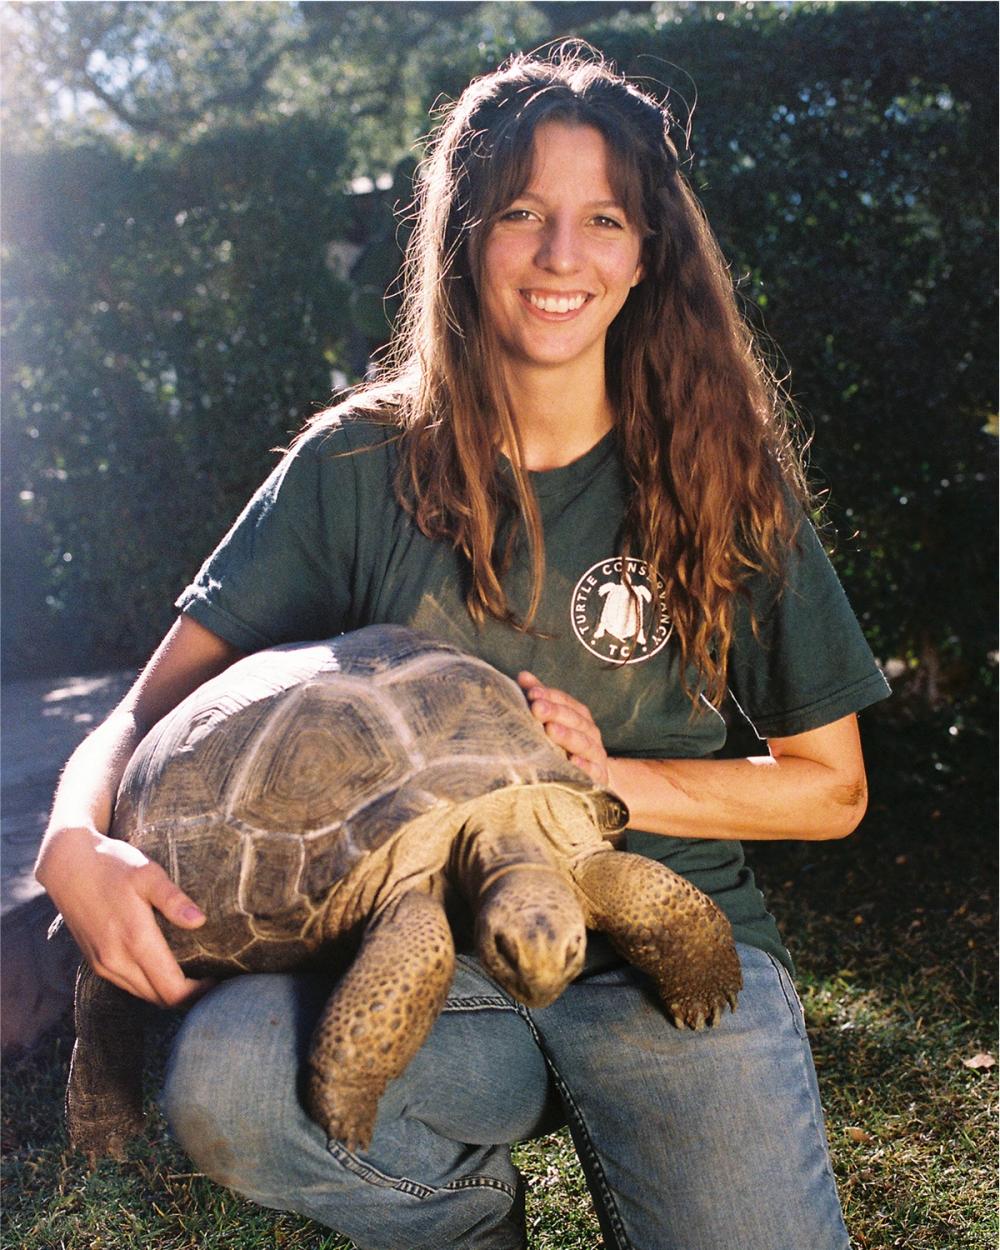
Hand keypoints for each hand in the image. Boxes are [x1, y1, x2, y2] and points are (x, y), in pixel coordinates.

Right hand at [36, 825, 214, 1008]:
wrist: (68, 866)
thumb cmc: (113, 865)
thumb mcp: (148, 874)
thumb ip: (173, 899)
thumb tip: (200, 921)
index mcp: (135, 940)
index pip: (172, 990)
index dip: (198, 992)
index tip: (218, 979)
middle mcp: (117, 960)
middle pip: (160, 999)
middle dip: (188, 996)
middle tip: (212, 979)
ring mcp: (103, 964)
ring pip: (143, 995)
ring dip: (168, 993)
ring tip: (194, 975)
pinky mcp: (96, 962)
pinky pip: (128, 985)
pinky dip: (150, 985)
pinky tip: (164, 969)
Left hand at [517, 672, 609, 786]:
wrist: (592, 778)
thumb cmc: (565, 746)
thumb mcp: (554, 721)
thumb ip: (541, 699)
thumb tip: (523, 676)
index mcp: (579, 717)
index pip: (565, 702)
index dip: (550, 696)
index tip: (531, 693)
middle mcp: (590, 732)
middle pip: (574, 720)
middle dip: (556, 712)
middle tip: (537, 708)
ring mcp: (596, 754)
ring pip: (584, 743)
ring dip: (568, 736)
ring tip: (551, 730)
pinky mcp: (599, 777)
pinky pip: (593, 771)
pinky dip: (584, 766)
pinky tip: (572, 762)